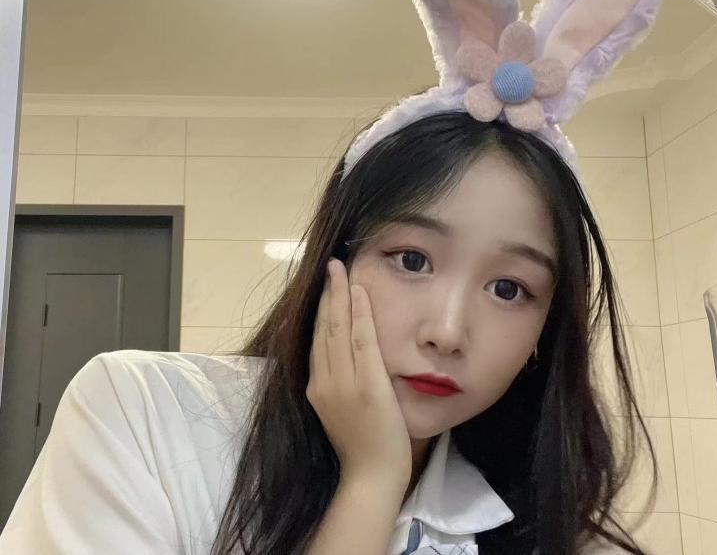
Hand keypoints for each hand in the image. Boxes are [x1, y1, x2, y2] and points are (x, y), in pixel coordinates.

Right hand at [307, 258, 411, 486]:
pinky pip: (362, 342)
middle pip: (323, 328)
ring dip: (340, 295)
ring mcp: (344, 383)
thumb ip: (337, 384)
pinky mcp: (368, 386)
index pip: (317, 339)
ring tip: (341, 269)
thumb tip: (341, 359)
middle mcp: (325, 382)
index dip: (320, 309)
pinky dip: (359, 314)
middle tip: (331, 265)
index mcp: (317, 388)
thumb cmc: (362, 447)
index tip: (325, 285)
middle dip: (327, 293)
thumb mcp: (339, 411)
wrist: (372, 478)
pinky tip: (360, 292)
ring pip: (338, 329)